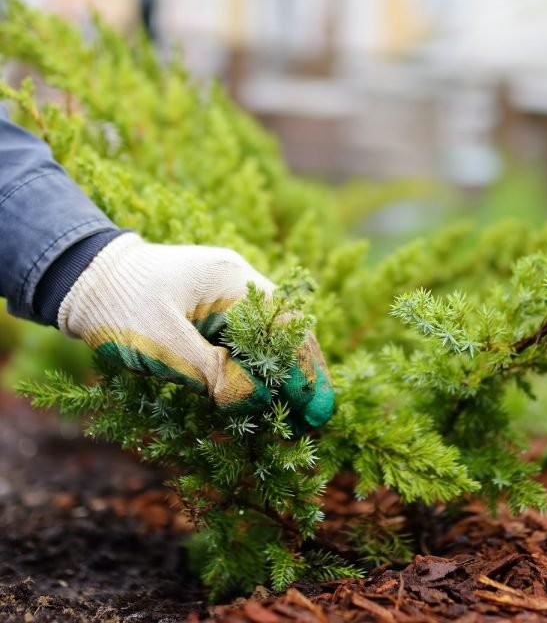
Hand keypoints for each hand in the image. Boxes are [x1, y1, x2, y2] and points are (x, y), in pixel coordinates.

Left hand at [58, 233, 333, 425]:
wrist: (81, 278)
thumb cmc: (119, 305)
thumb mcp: (163, 343)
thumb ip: (211, 372)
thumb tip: (255, 400)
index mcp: (232, 280)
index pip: (284, 326)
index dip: (303, 367)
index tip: (315, 407)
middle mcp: (237, 281)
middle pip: (284, 329)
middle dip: (302, 372)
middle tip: (316, 415)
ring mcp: (225, 292)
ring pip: (267, 335)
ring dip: (281, 371)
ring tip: (297, 412)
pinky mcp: (210, 307)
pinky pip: (244, 337)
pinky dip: (256, 365)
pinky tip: (262, 392)